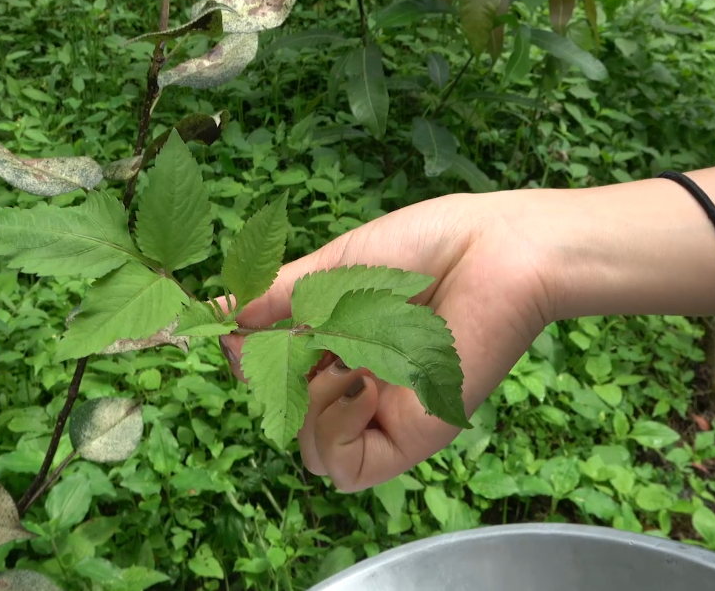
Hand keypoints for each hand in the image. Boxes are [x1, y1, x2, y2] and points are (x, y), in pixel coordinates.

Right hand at [219, 192, 556, 491]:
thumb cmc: (427, 246)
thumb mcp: (334, 270)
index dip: (254, 361)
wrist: (497, 251)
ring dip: (306, 405)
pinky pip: (347, 467)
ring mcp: (386, 414)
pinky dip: (333, 432)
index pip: (279, 378)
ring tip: (339, 358)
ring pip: (313, 452)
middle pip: (289, 417)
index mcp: (346, 346)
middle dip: (274, 381)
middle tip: (294, 338)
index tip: (243, 331)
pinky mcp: (411, 435)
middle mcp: (362, 385)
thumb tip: (217, 315)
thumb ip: (278, 298)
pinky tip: (357, 385)